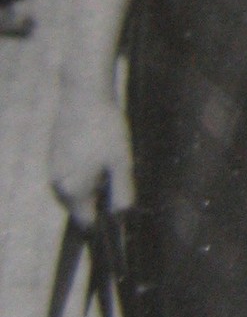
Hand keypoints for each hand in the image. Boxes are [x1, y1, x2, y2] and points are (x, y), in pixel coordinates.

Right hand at [49, 83, 133, 222]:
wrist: (83, 94)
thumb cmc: (105, 128)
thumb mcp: (122, 162)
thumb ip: (122, 193)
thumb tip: (121, 216)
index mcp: (73, 191)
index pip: (87, 222)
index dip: (104, 221)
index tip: (117, 208)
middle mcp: (57, 185)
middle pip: (80, 206)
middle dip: (99, 198)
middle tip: (114, 172)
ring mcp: (53, 170)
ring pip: (76, 189)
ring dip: (92, 183)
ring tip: (105, 157)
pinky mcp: (53, 156)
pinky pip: (70, 174)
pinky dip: (84, 169)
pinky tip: (95, 148)